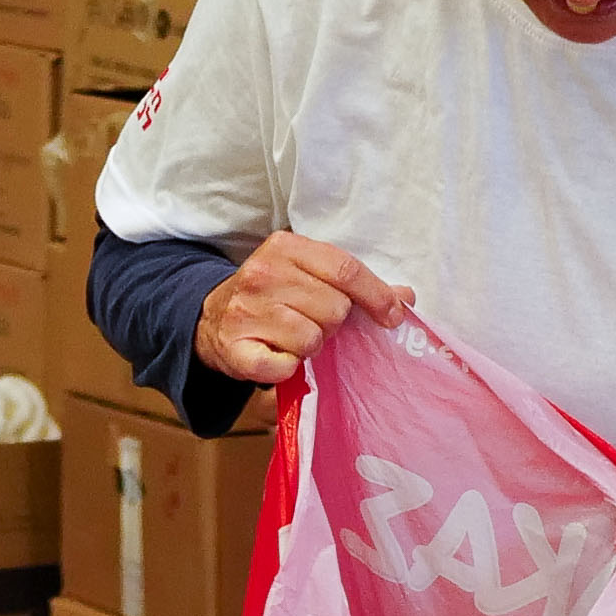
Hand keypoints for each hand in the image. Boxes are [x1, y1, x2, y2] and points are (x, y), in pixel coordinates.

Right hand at [202, 230, 414, 386]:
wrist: (211, 320)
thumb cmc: (272, 297)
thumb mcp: (308, 277)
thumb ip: (354, 285)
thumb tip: (405, 297)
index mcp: (286, 247)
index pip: (345, 269)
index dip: (376, 296)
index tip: (393, 317)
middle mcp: (263, 273)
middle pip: (333, 308)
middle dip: (332, 323)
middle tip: (313, 323)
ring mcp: (246, 310)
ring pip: (312, 338)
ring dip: (310, 346)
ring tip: (292, 338)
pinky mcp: (234, 347)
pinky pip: (284, 366)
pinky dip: (287, 368)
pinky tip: (277, 355)